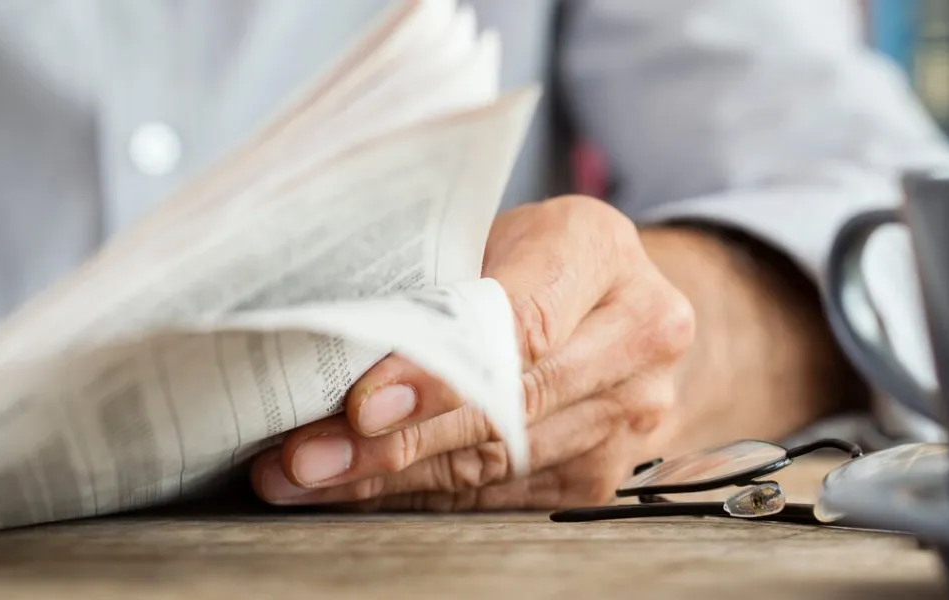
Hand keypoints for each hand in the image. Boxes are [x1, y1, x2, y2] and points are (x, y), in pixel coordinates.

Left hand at [250, 195, 696, 509]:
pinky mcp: (603, 473)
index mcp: (601, 250)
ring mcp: (630, 414)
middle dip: (398, 439)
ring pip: (499, 461)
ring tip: (313, 474)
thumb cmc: (532, 257)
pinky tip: (361, 488)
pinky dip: (422, 495)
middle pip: (511, 405)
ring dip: (395, 475)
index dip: (440, 372)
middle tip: (310, 455)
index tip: (364, 405)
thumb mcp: (490, 234)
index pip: (520, 324)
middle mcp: (638, 335)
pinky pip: (500, 496)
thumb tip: (331, 347)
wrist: (617, 305)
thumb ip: (437, 283)